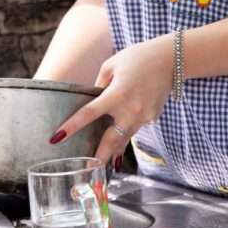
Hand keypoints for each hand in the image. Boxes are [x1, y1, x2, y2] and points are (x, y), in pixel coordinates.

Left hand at [49, 35, 173, 165]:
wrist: (171, 59)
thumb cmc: (138, 57)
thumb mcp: (112, 64)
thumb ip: (100, 83)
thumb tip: (93, 98)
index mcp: (117, 94)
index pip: (89, 114)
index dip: (72, 126)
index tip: (57, 138)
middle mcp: (130, 109)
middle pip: (110, 140)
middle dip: (99, 157)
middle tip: (88, 169)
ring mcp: (143, 116)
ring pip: (124, 138)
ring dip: (114, 150)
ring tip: (103, 163)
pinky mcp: (152, 117)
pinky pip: (135, 127)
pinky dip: (127, 131)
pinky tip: (123, 132)